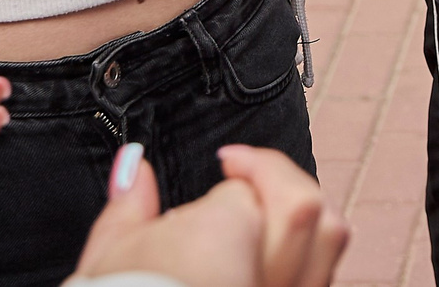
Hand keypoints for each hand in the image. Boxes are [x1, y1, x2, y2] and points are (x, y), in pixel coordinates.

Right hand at [68, 142, 349, 286]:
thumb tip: (135, 165)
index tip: (192, 209)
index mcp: (222, 239)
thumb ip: (128, 205)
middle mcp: (267, 270)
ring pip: (330, 235)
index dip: (220, 192)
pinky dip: (314, 248)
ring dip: (304, 208)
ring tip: (270, 204)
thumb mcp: (108, 257)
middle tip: (237, 172)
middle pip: (300, 203)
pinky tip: (281, 246)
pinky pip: (325, 272)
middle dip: (272, 178)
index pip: (240, 194)